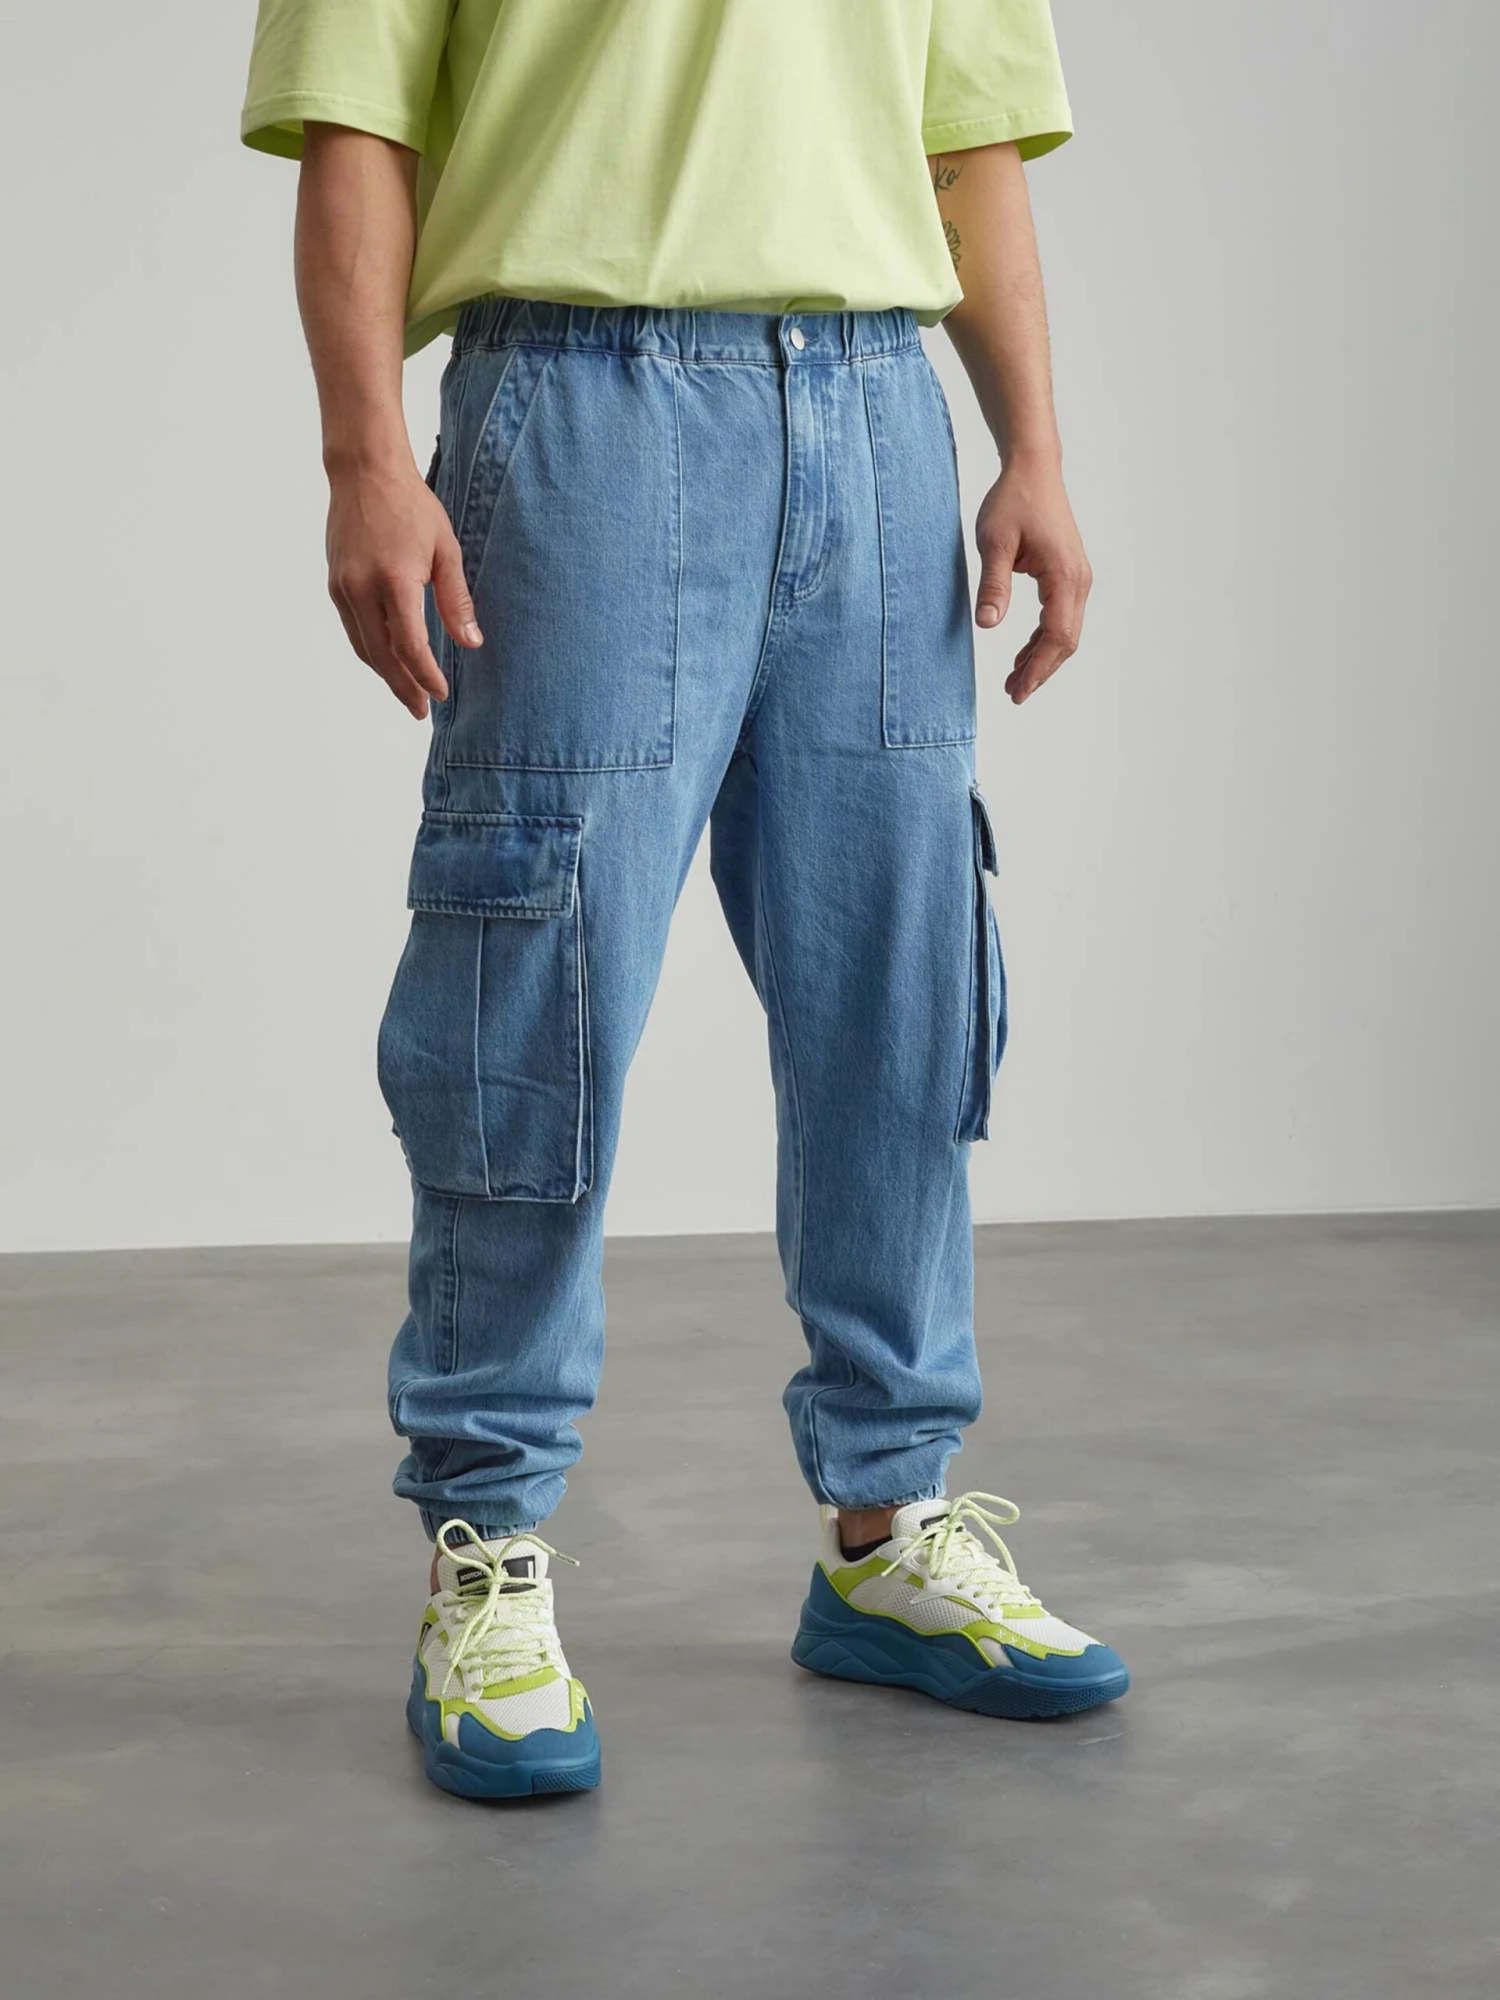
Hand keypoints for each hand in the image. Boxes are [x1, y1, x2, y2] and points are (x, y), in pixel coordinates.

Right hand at [325, 462, 482, 717]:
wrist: (365, 472)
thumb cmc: (412, 506)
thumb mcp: (446, 550)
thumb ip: (456, 601)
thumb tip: (472, 644)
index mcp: (394, 579)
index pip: (409, 645)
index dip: (425, 675)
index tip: (440, 693)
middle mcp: (362, 588)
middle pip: (381, 655)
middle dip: (403, 686)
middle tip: (421, 711)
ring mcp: (343, 587)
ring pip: (363, 646)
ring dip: (385, 674)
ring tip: (407, 693)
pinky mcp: (334, 583)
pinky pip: (354, 629)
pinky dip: (371, 650)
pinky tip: (388, 661)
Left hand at [973, 458, 1091, 704]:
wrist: (1033, 469)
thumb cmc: (1012, 500)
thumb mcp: (994, 542)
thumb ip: (993, 584)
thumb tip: (987, 625)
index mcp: (1064, 575)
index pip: (1056, 635)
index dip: (1038, 668)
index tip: (1018, 690)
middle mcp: (1078, 579)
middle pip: (1066, 640)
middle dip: (1040, 670)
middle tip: (1013, 694)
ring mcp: (1077, 577)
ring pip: (1065, 632)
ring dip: (1042, 658)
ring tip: (1014, 681)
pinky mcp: (1068, 574)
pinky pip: (1060, 617)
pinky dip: (1043, 639)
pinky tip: (1024, 654)